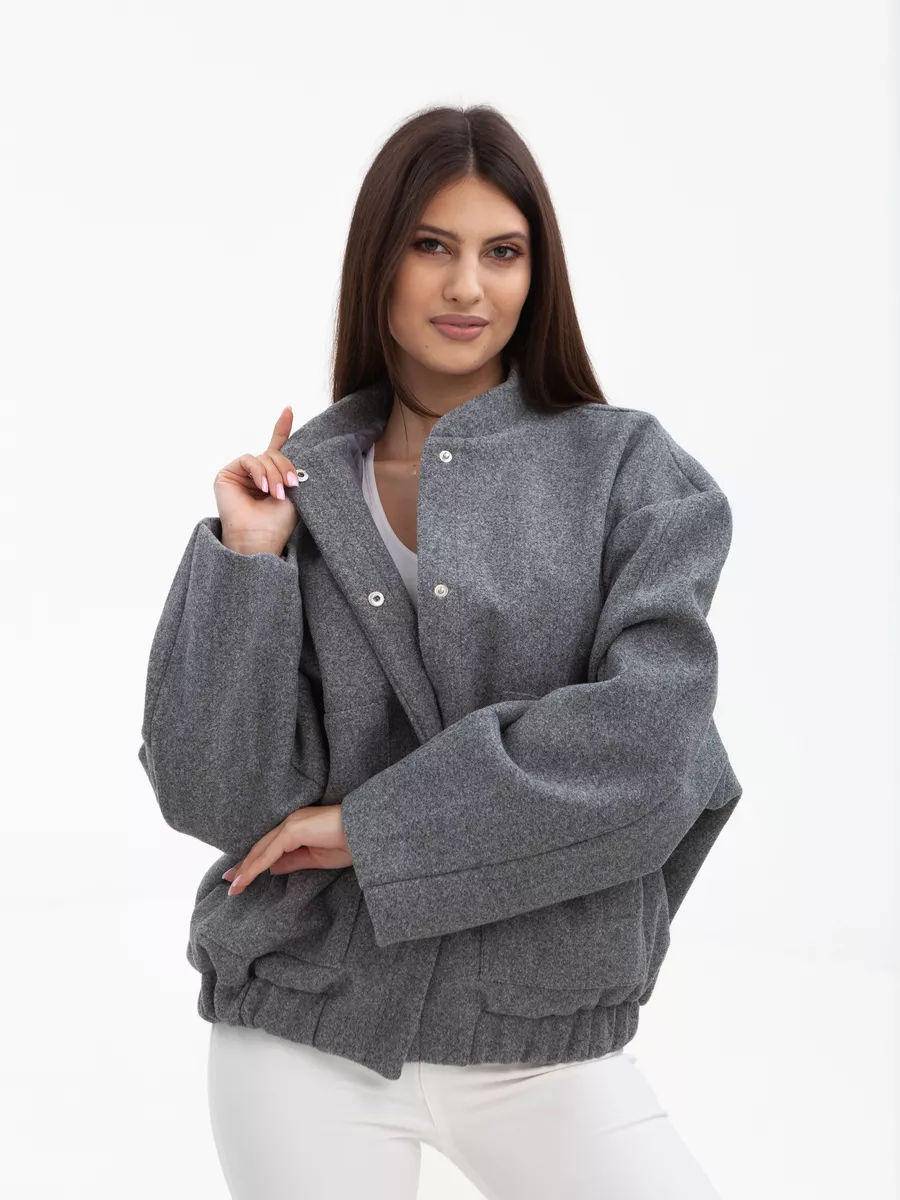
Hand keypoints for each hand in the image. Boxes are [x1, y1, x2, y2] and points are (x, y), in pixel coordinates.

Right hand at [214, 406, 300, 553]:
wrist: (259, 540)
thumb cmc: (276, 523)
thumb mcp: (291, 492)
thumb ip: (288, 469)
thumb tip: (287, 448)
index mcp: (270, 478)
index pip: (276, 448)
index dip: (282, 428)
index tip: (288, 409)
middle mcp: (254, 474)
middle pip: (274, 453)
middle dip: (285, 468)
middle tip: (290, 487)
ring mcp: (240, 473)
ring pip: (263, 456)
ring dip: (274, 474)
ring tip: (276, 494)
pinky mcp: (226, 474)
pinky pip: (249, 459)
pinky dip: (259, 471)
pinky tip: (263, 487)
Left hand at [223, 804, 351, 894]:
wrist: (367, 833)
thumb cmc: (349, 844)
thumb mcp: (316, 859)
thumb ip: (293, 861)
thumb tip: (272, 869)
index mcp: (297, 826)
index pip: (269, 846)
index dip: (253, 861)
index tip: (239, 876)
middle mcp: (291, 821)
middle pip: (261, 846)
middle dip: (244, 865)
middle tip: (228, 880)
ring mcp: (292, 823)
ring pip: (262, 849)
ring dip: (246, 868)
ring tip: (234, 886)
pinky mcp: (294, 830)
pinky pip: (270, 852)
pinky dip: (256, 867)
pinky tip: (246, 879)